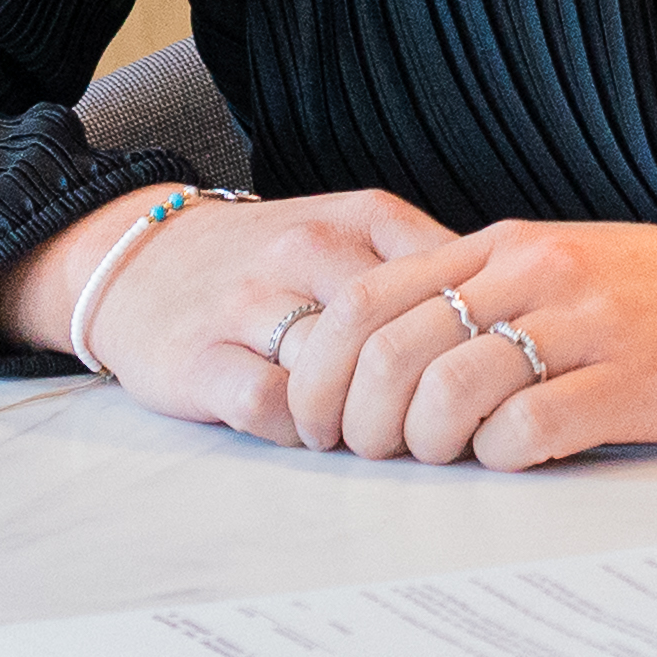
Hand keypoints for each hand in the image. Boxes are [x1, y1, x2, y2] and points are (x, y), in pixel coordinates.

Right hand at [12, 180, 454, 435]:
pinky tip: (309, 434)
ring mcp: (251, 302)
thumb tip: (516, 320)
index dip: (479, 344)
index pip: (452, 282)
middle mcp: (308, 252)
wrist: (139, 255)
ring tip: (378, 437)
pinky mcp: (199, 357)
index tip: (489, 381)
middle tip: (441, 428)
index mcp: (362, 219)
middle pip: (401, 330)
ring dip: (368, 418)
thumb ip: (429, 269)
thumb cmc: (269, 258)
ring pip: (337, 367)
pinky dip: (299, 430)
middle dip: (429, 392)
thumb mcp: (355, 233)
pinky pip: (266, 402)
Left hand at [312, 213, 656, 466]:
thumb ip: (487, 302)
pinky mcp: (638, 380)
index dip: (317, 371)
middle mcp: (539, 272)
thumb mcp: (569, 272)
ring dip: (425, 445)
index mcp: (509, 245)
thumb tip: (381, 370)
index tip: (316, 424)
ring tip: (447, 459)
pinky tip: (519, 457)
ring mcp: (589, 324)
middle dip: (355, 421)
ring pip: (448, 387)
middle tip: (370, 457)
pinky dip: (500, 457)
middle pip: (389, 349)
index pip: (365, 298)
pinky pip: (529, 426)